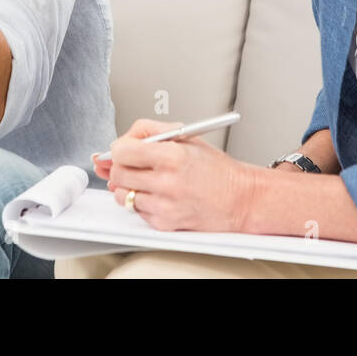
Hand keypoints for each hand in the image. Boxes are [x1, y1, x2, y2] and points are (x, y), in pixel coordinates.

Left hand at [92, 118, 257, 232]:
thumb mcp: (185, 136)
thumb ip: (148, 131)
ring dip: (129, 186)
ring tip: (148, 180)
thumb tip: (117, 145)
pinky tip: (159, 195)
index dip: (120, 148)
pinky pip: (136, 212)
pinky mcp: (164, 223)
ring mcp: (165, 206)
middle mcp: (167, 182)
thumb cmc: (215, 168)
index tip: (125, 149)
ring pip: (122, 195)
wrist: (240, 198)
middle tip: (135, 164)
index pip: (122, 151)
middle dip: (122, 167)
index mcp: (172, 156)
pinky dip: (142, 203)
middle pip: (118, 173)